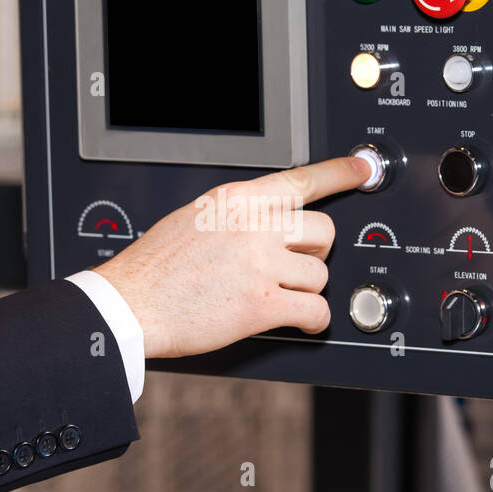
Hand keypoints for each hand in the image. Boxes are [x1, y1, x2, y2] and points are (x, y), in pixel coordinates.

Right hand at [96, 156, 370, 358]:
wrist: (131, 303)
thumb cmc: (155, 268)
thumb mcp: (195, 217)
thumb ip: (237, 214)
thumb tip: (270, 222)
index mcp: (236, 199)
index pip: (300, 180)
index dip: (338, 173)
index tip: (361, 169)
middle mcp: (253, 225)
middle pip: (323, 231)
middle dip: (316, 252)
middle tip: (296, 266)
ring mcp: (259, 263)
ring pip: (320, 274)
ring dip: (306, 290)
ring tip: (281, 296)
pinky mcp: (262, 303)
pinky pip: (315, 310)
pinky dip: (313, 321)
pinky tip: (300, 322)